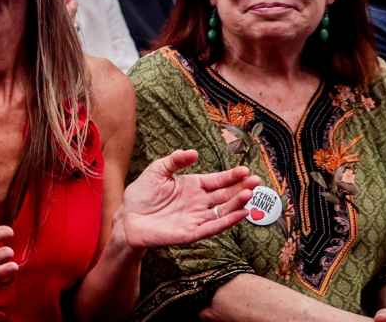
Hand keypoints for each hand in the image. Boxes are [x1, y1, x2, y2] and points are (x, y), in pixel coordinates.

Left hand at [118, 150, 260, 248]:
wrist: (128, 217)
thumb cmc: (142, 194)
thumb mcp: (157, 170)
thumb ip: (175, 160)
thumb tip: (194, 152)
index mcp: (193, 186)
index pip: (218, 180)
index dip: (232, 176)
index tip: (246, 170)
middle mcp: (199, 202)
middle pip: (226, 195)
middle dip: (242, 188)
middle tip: (257, 181)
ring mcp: (197, 218)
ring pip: (223, 211)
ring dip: (238, 204)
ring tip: (250, 194)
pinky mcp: (192, 232)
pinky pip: (213, 227)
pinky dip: (228, 221)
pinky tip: (240, 213)